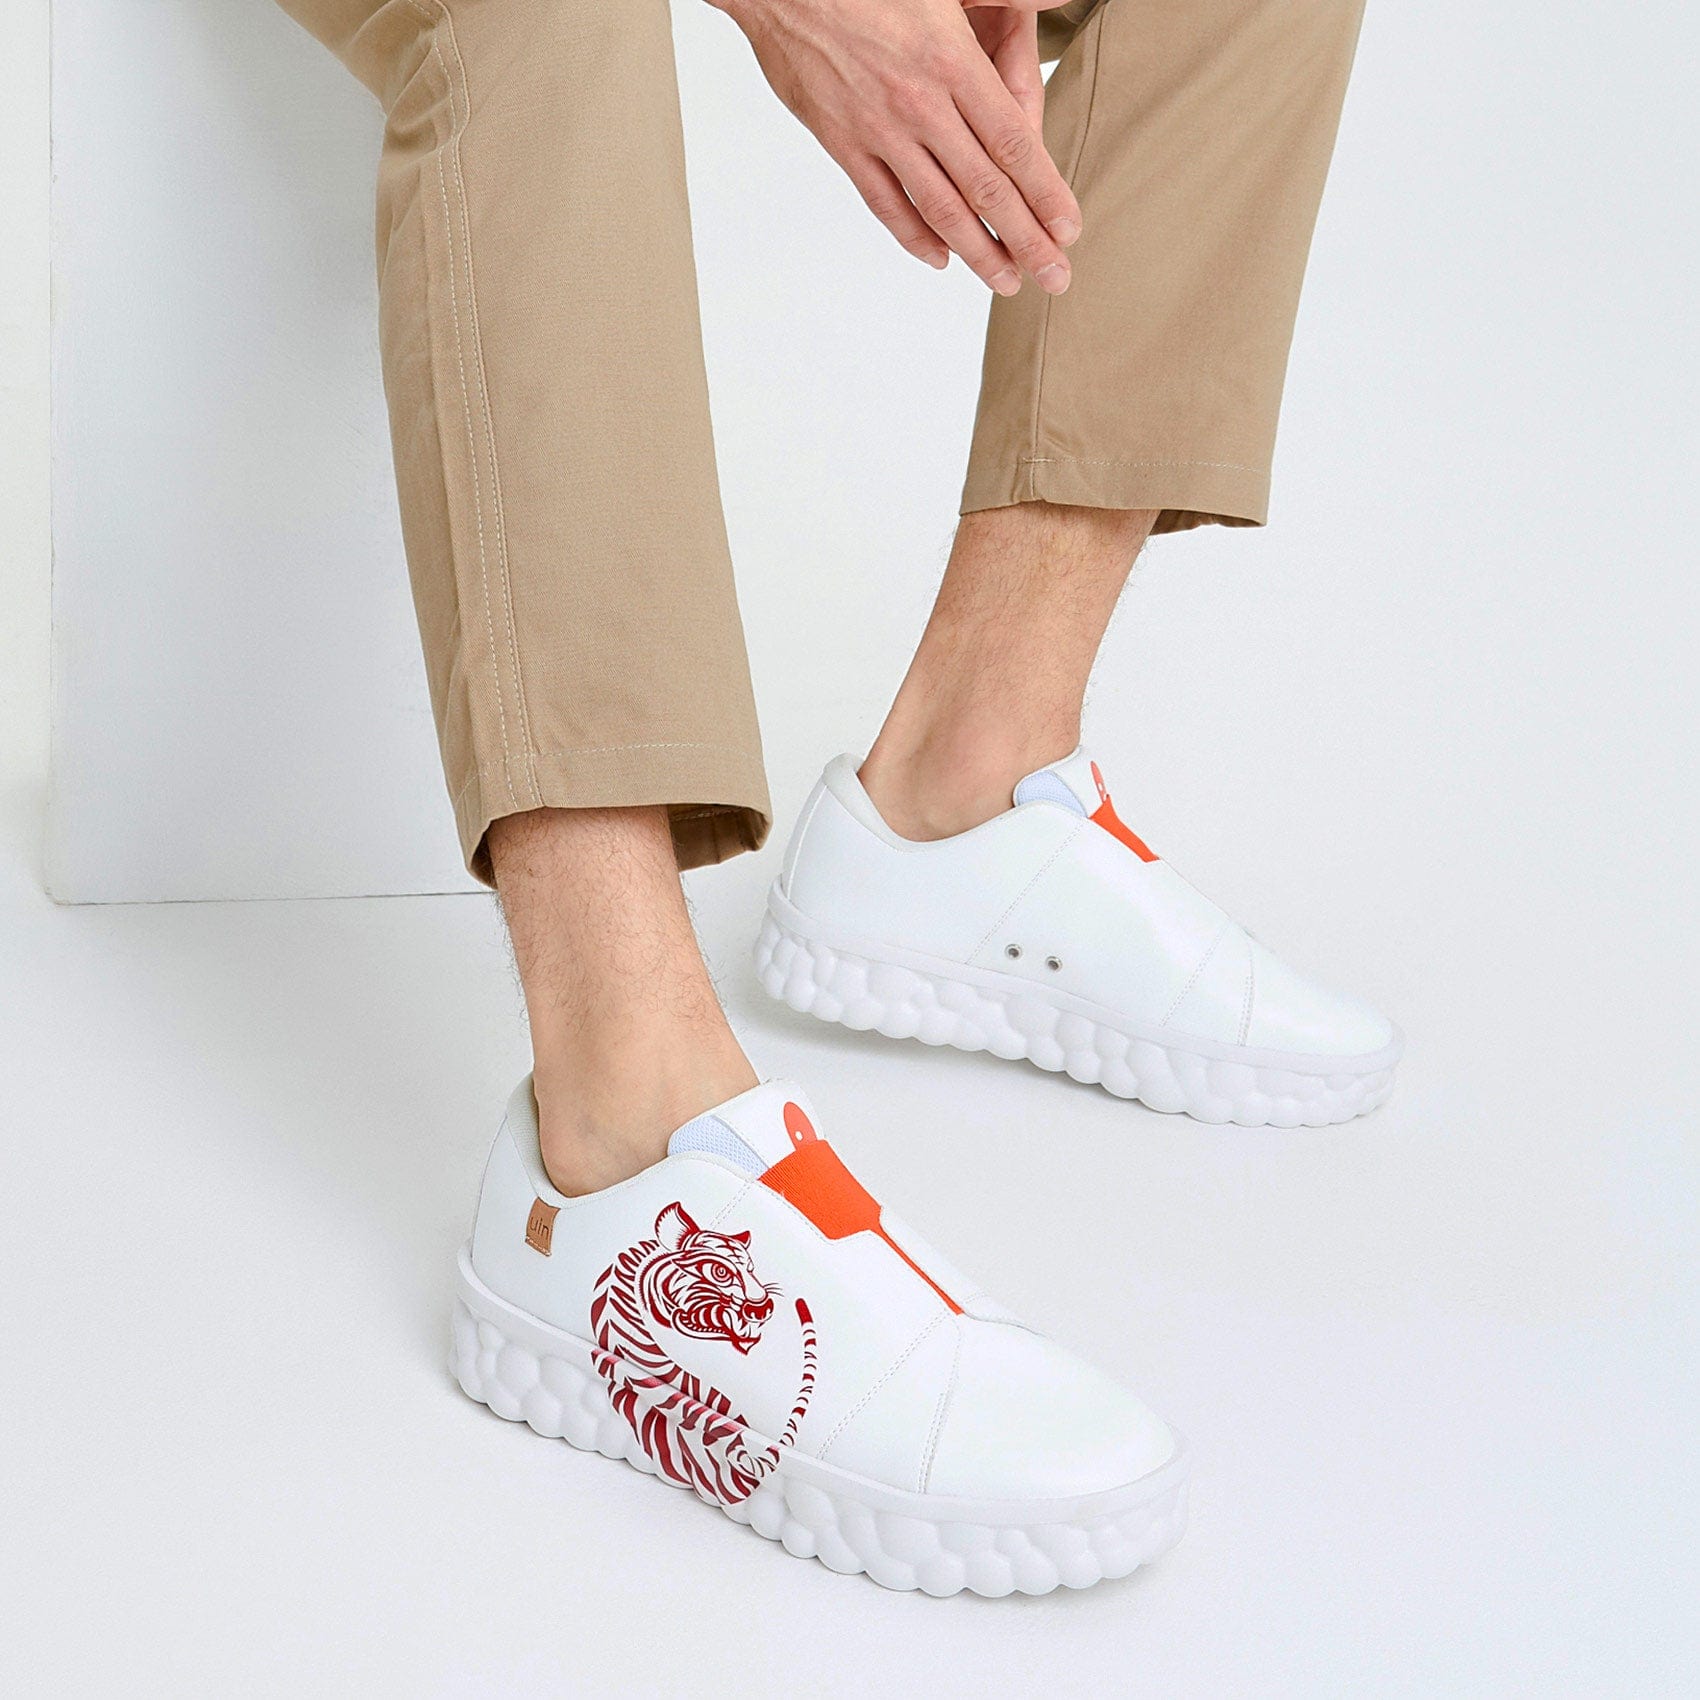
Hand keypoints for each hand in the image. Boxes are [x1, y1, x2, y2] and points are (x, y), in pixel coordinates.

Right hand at [711, 0, 1079, 294]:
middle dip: (1026, 239)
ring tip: (1006, 282)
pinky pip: (884, 202)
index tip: (1068, 230)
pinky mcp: (842, 141)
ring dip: (977, 252)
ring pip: (940, 206)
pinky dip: (915, 236)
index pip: (1014, 145)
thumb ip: (1006, 0)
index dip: (1045, 194)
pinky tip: (940, 257)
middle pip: (986, 188)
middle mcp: (920, 103)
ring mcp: (879, 128)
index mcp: (953, 61)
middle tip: (1054, 277)